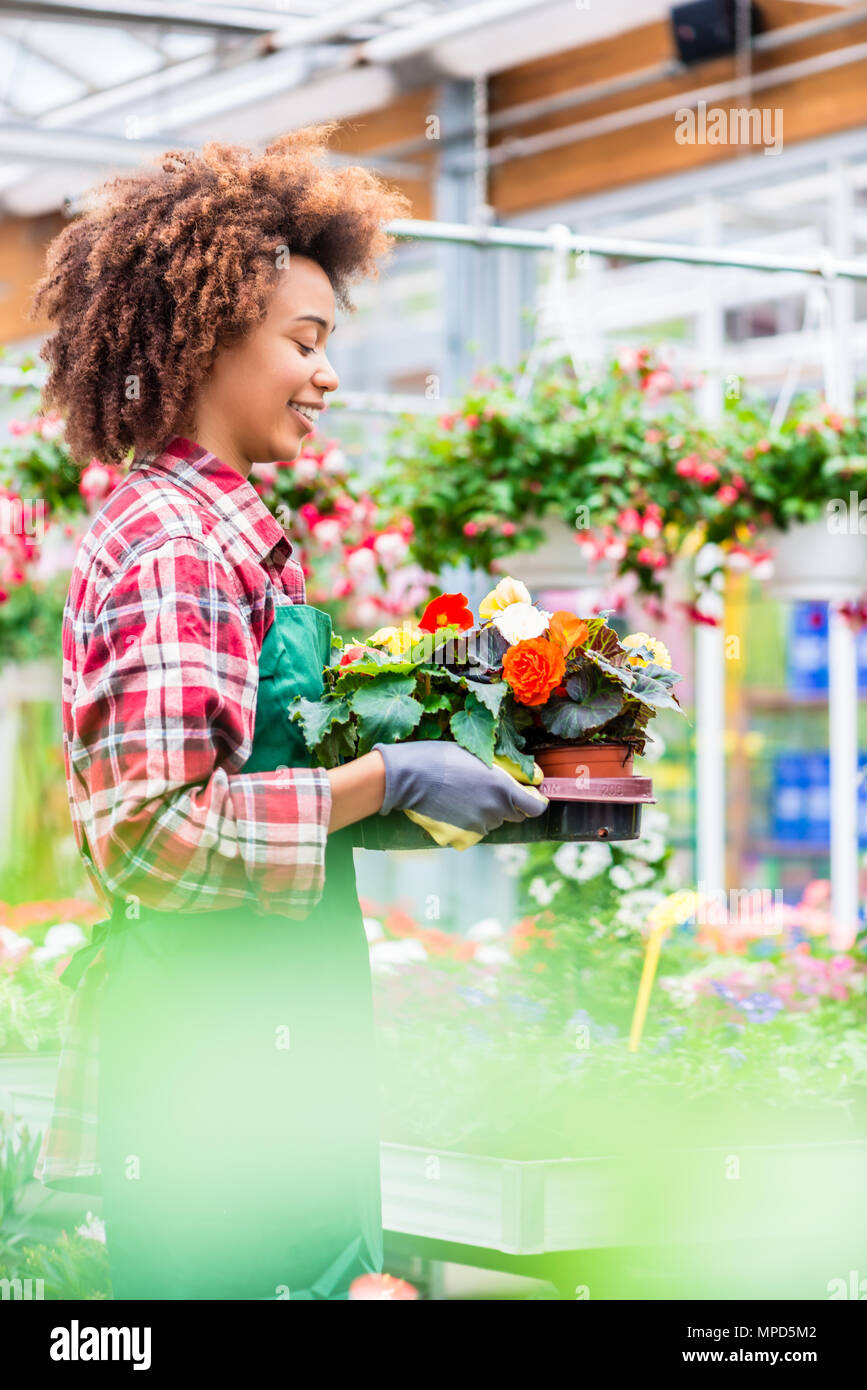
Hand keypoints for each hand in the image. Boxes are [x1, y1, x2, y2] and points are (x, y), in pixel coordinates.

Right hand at [372, 739, 548, 835]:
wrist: (409, 776)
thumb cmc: (442, 758)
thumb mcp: (478, 755)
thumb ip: (504, 771)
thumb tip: (528, 778)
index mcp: (503, 789)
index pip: (535, 808)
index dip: (535, 802)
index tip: (529, 797)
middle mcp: (494, 811)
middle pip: (513, 816)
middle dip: (507, 805)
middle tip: (486, 790)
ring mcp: (477, 827)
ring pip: (491, 823)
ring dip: (485, 813)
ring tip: (462, 795)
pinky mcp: (461, 837)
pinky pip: (472, 832)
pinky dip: (467, 824)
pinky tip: (451, 808)